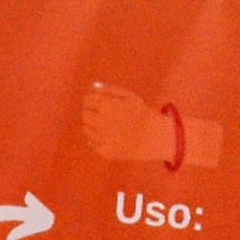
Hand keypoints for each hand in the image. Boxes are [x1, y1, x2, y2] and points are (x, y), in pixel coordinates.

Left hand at [81, 84, 222, 167]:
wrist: (154, 138)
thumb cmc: (141, 114)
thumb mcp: (129, 96)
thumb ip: (109, 90)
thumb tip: (92, 87)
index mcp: (106, 107)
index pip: (86, 100)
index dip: (92, 99)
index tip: (100, 102)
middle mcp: (100, 123)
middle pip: (84, 114)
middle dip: (92, 111)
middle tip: (105, 114)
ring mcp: (102, 139)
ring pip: (86, 128)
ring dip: (93, 125)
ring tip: (109, 125)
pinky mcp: (104, 151)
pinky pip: (91, 142)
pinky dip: (97, 138)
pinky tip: (111, 136)